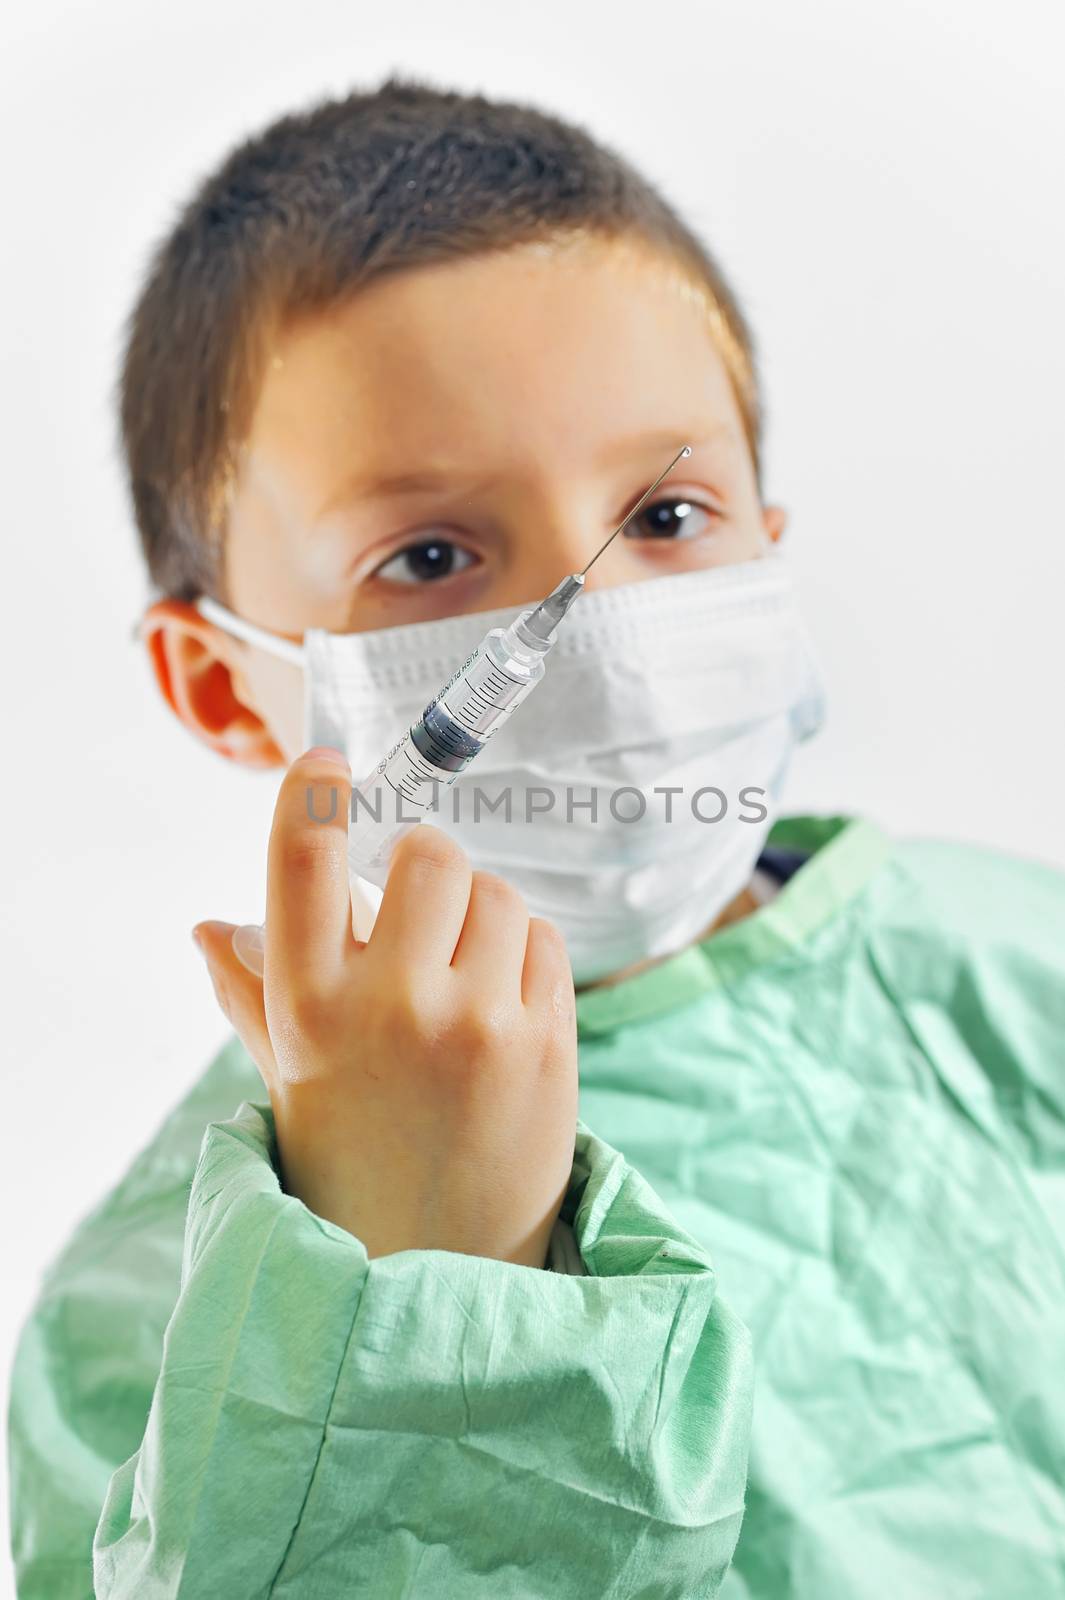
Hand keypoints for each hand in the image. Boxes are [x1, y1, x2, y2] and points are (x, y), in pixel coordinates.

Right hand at [192, 746, 578, 1267]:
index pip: (301, 866)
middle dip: (424, 867)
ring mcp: (478, 1024)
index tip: (324, 762)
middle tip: (419, 911)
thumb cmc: (354, 1161)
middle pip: (427, 855)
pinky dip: (524, 954)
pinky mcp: (549, 1042)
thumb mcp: (291, 1081)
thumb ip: (253, 998)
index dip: (311, 796)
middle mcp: (392, 1008)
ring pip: (497, 892)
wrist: (445, 1269)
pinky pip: (545, 938)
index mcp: (309, 1011)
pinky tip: (503, 1006)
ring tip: (462, 975)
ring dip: (480, 915)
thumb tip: (208, 926)